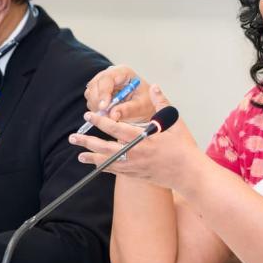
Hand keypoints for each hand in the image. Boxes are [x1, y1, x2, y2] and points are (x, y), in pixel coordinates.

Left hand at [71, 85, 205, 190]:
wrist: (188, 173)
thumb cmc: (183, 147)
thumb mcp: (175, 122)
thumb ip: (162, 104)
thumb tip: (154, 87)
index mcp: (144, 139)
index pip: (116, 129)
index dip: (100, 122)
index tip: (89, 115)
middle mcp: (136, 154)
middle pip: (105, 148)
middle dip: (88, 141)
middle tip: (74, 136)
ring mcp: (134, 167)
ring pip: (108, 162)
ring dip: (92, 158)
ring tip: (79, 154)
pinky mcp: (136, 175)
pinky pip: (115, 171)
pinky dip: (104, 167)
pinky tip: (96, 165)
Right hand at [84, 65, 152, 121]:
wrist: (146, 105)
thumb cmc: (146, 101)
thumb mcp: (141, 106)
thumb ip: (128, 109)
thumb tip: (113, 115)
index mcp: (124, 72)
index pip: (107, 78)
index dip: (103, 92)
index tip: (104, 107)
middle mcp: (111, 75)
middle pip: (95, 84)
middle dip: (98, 101)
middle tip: (105, 114)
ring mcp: (103, 83)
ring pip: (91, 93)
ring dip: (96, 106)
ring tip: (109, 114)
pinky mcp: (99, 92)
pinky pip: (91, 100)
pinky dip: (96, 108)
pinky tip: (107, 113)